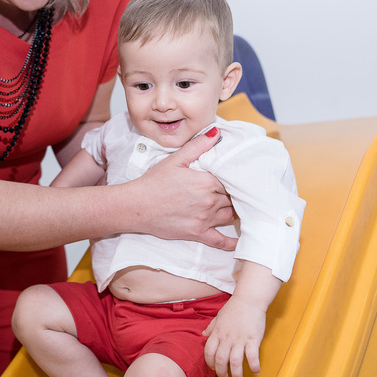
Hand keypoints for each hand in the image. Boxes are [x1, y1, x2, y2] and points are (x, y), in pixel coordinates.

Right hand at [134, 132, 236, 249]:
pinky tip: (240, 242)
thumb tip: (217, 133)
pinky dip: (231, 243)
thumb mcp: (175, 159)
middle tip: (238, 192)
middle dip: (235, 194)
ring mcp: (204, 219)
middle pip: (233, 198)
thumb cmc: (153, 182)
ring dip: (235, 211)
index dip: (234, 178)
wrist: (136, 206)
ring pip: (230, 215)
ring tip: (239, 208)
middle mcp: (208, 201)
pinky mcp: (197, 233)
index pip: (231, 180)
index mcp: (206, 182)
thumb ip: (198, 146)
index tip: (236, 177)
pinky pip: (219, 241)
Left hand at [202, 297, 266, 376]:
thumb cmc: (234, 308)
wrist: (249, 299)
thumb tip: (203, 334)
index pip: (209, 352)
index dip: (210, 363)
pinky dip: (254, 367)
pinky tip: (256, 372)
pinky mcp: (253, 340)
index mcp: (217, 333)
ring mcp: (240, 340)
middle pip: (220, 360)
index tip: (214, 368)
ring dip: (237, 375)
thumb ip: (211, 327)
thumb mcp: (219, 316)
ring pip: (235, 362)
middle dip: (221, 373)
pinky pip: (252, 357)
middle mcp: (227, 338)